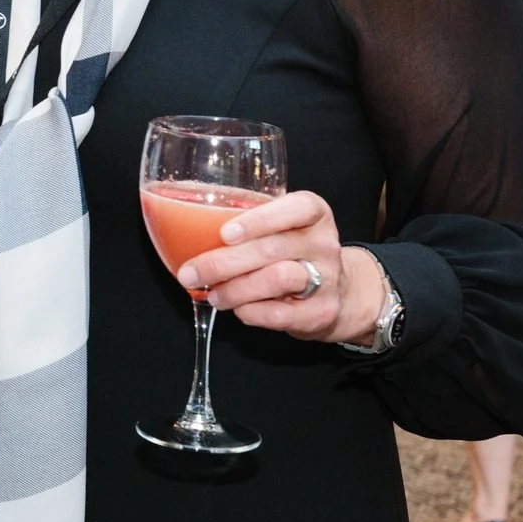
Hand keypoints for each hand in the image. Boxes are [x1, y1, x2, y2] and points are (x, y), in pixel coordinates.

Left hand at [176, 189, 386, 345]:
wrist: (341, 294)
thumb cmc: (293, 253)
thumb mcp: (279, 229)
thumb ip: (244, 224)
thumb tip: (181, 230)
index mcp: (312, 213)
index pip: (296, 208)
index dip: (259, 220)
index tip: (225, 233)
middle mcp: (323, 242)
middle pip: (272, 249)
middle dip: (224, 262)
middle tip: (190, 273)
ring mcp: (327, 278)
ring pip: (277, 279)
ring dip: (236, 289)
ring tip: (213, 294)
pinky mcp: (321, 312)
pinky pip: (281, 313)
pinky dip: (252, 312)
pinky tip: (238, 309)